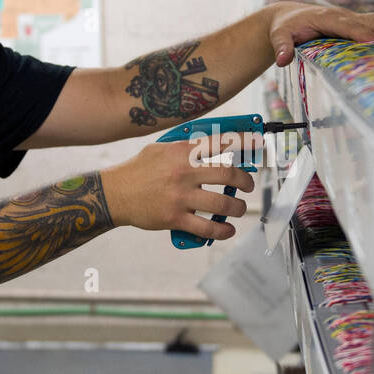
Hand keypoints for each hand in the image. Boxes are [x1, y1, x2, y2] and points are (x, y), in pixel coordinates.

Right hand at [100, 134, 258, 240]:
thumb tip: (216, 149)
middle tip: (248, 185)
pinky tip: (227, 230)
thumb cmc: (139, 170)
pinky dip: (222, 231)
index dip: (244, 142)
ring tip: (240, 209)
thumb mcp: (161, 149)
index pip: (220, 142)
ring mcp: (180, 197)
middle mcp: (183, 172)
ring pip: (222, 204)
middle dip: (245, 181)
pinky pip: (206, 228)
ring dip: (238, 208)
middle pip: (228, 175)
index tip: (259, 143)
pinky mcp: (174, 218)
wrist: (114, 194)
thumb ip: (187, 148)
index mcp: (182, 151)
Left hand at [266, 1, 373, 66]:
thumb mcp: (279, 36)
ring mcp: (351, 18)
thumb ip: (281, 47)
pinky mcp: (356, 23)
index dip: (361, 34)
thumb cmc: (284, 28)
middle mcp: (342, 15)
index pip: (347, 26)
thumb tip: (282, 60)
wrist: (287, 16)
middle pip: (369, 21)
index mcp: (325, 18)